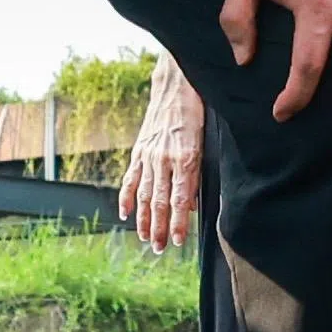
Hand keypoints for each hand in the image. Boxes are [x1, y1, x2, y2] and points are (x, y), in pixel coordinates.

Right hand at [117, 69, 200, 253]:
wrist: (176, 82)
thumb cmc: (197, 111)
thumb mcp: (206, 141)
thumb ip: (197, 174)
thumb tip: (189, 204)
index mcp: (185, 157)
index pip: (180, 199)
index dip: (178, 223)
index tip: (178, 242)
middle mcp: (164, 158)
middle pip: (158, 201)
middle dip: (159, 229)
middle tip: (159, 250)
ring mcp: (149, 154)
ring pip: (143, 194)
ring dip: (143, 220)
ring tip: (145, 239)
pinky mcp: (140, 149)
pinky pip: (130, 177)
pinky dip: (126, 197)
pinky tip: (124, 214)